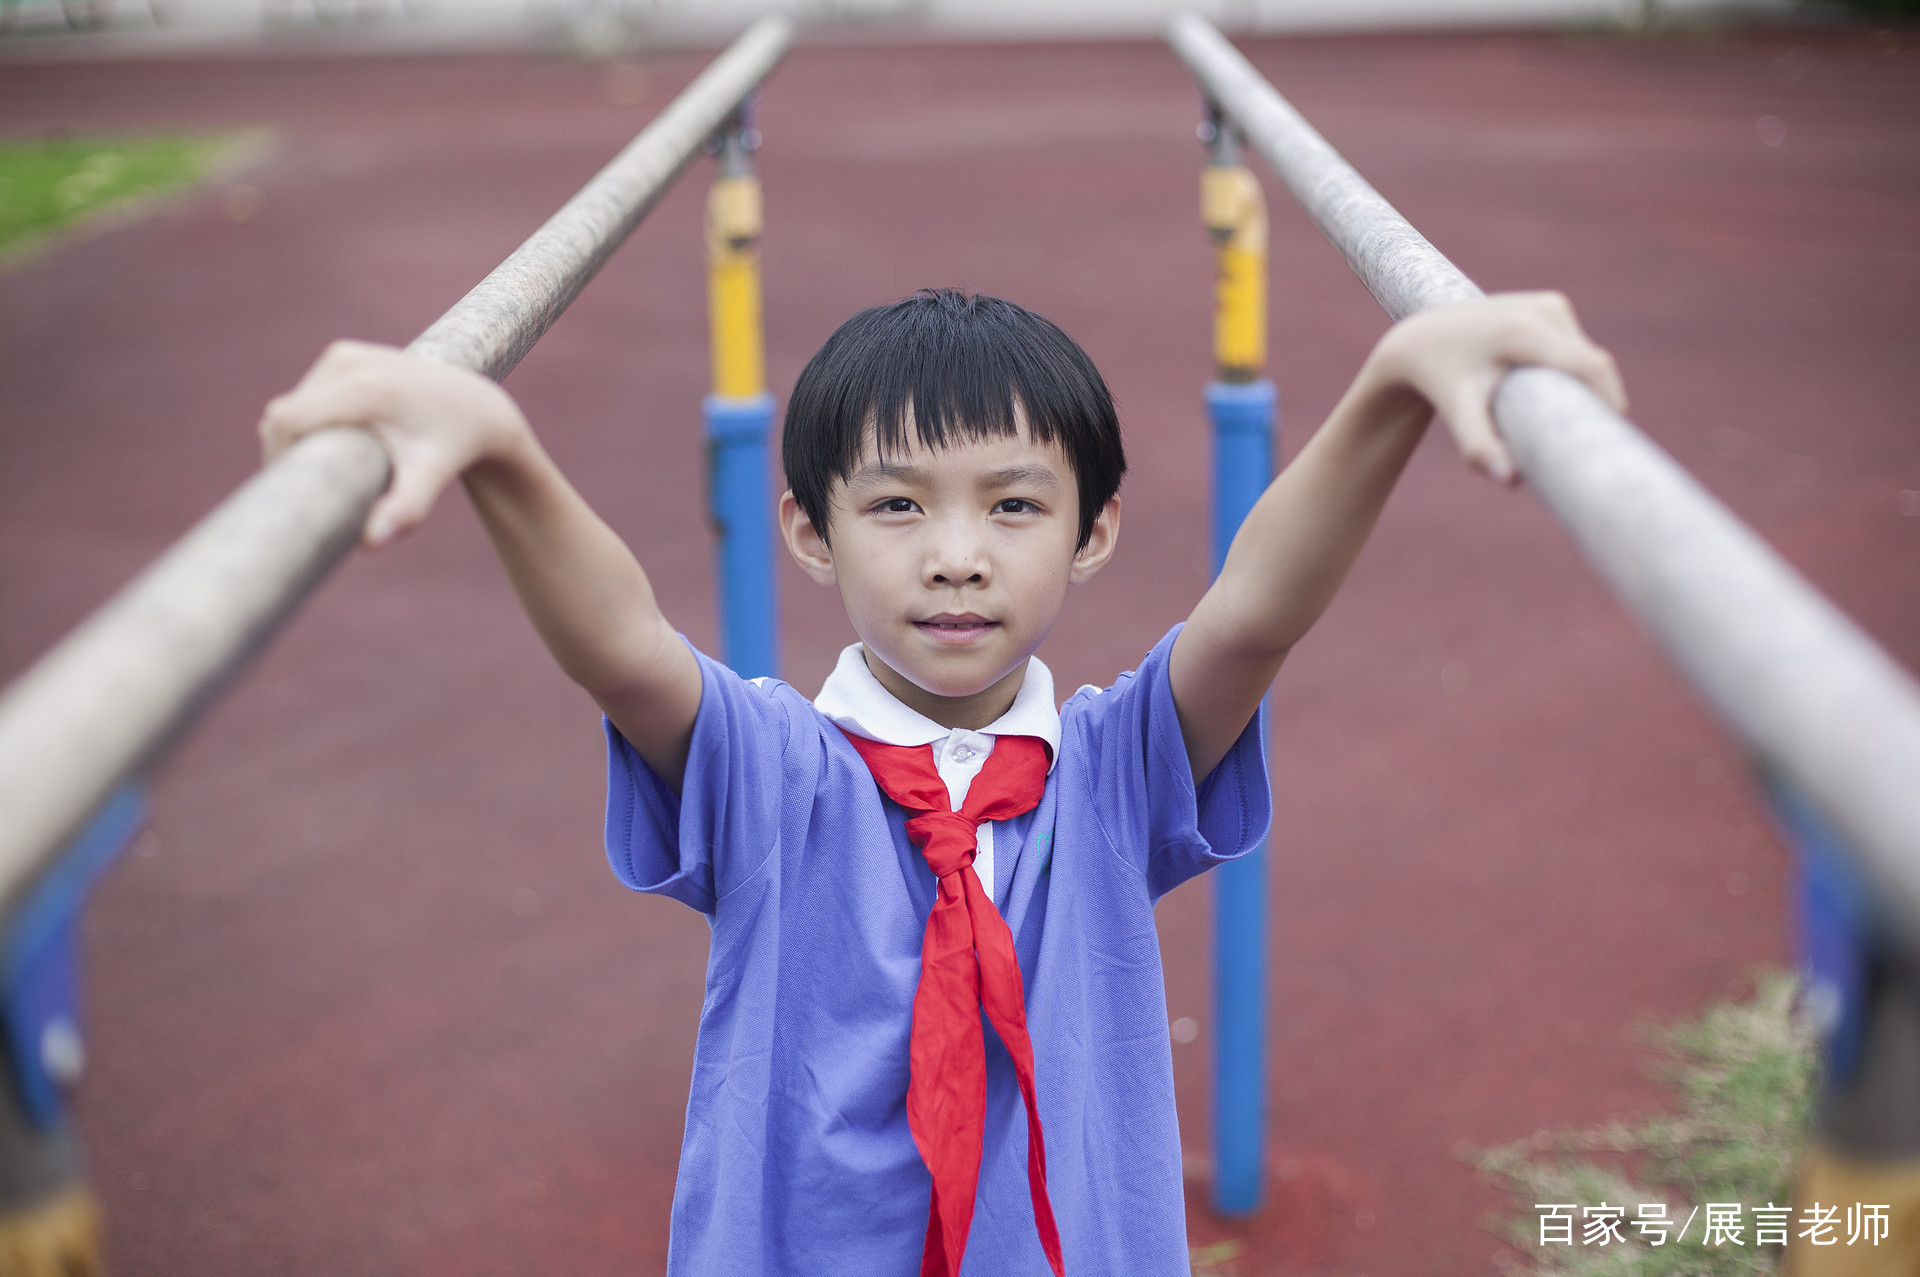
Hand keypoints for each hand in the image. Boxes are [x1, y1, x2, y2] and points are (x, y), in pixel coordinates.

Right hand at [257, 340, 531, 546]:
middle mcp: (349, 362)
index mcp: (365, 388)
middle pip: (285, 415)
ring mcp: (344, 354)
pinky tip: (335, 446)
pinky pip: (306, 395)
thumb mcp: (431, 477)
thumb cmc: (452, 447)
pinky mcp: (344, 355)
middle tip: (314, 491)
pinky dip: (310, 422)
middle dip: (288, 454)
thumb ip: (404, 510)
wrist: (476, 407)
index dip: (276, 457)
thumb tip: (369, 543)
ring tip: (329, 471)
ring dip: (298, 439)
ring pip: (292, 405)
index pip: (288, 421)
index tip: (293, 491)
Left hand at [1368, 291, 1626, 484]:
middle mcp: (1544, 309)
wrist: (1421, 340)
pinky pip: (1577, 349)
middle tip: (1588, 446)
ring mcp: (1550, 304)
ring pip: (1588, 358)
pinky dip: (1575, 375)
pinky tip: (1556, 399)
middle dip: (1598, 403)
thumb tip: (1510, 481)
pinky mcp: (1551, 306)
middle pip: (1594, 364)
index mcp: (1525, 330)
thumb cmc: (1440, 381)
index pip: (1590, 368)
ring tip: (1566, 426)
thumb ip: (1479, 446)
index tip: (1611, 441)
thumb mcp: (1457, 411)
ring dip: (1585, 391)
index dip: (1609, 402)